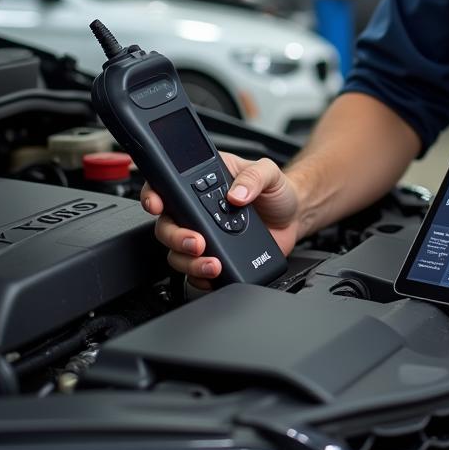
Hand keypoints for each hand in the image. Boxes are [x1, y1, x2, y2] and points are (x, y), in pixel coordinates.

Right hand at [140, 153, 301, 290]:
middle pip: (167, 225)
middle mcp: (198, 210)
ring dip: (189, 261)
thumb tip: (236, 193)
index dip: (154, 195)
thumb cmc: (277, 191)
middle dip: (176, 237)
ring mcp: (205, 235)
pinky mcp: (215, 257)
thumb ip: (254, 176)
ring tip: (212, 263)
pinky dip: (200, 277)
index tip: (157, 205)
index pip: (168, 185)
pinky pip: (195, 272)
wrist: (294, 218)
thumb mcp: (269, 172)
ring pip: (177, 253)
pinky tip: (215, 274)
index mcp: (204, 182)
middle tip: (197, 242)